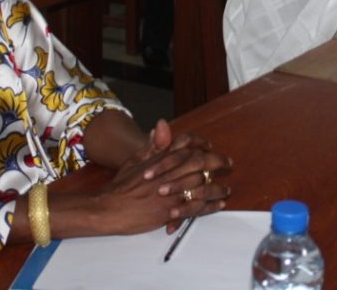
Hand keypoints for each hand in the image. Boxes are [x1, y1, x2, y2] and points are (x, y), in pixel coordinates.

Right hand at [97, 125, 231, 234]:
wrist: (108, 208)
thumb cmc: (121, 186)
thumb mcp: (135, 160)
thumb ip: (153, 146)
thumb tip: (162, 125)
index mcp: (160, 159)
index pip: (186, 145)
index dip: (202, 144)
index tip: (210, 145)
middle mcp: (167, 173)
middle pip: (200, 163)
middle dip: (217, 162)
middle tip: (228, 163)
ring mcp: (170, 192)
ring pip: (201, 186)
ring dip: (217, 187)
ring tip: (226, 189)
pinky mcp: (169, 210)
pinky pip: (195, 208)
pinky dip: (209, 206)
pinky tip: (218, 206)